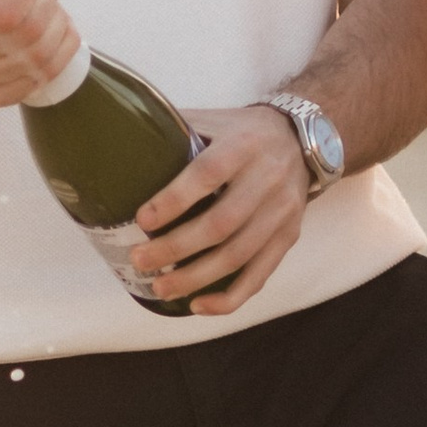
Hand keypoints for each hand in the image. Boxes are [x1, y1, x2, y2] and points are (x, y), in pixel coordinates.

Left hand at [132, 101, 309, 315]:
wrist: (304, 142)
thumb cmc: (244, 133)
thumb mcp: (215, 120)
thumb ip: (176, 130)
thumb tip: (121, 141)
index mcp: (243, 145)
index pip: (208, 174)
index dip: (174, 200)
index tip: (143, 219)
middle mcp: (267, 179)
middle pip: (221, 223)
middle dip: (176, 248)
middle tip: (141, 260)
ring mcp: (282, 213)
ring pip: (238, 255)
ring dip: (196, 278)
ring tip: (161, 288)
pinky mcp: (288, 237)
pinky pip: (260, 275)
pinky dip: (229, 297)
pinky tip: (198, 306)